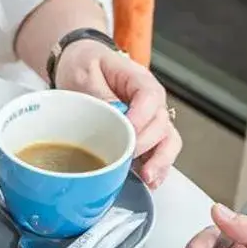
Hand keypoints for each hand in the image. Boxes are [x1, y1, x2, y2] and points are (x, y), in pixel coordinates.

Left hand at [55, 44, 180, 188]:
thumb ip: (99, 95)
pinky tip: (148, 182)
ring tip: (147, 178)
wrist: (78, 65)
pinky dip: (157, 168)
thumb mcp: (84, 74)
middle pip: (161, 123)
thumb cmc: (83, 65)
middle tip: (126, 158)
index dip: (141, 117)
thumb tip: (112, 118)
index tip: (127, 133)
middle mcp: (151, 101)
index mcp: (138, 79)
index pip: (150, 97)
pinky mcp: (145, 136)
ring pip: (168, 141)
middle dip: (146, 144)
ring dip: (160, 161)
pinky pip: (160, 152)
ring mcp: (151, 120)